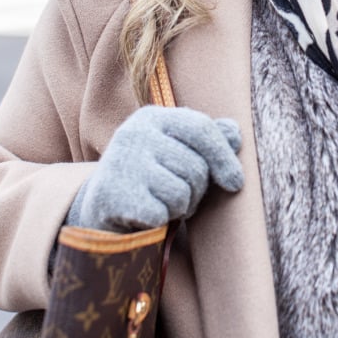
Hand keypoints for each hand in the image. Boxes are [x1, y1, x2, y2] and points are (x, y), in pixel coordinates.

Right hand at [75, 106, 243, 231]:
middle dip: (196, 190)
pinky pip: (162, 214)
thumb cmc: (149, 177)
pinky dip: (160, 221)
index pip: (200, 129)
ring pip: (182, 193)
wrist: (101, 208)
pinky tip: (145, 214)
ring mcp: (122, 163)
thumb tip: (235, 132)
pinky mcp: (115, 195)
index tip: (236, 182)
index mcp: (152, 117)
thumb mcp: (176, 151)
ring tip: (161, 202)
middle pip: (195, 167)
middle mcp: (134, 133)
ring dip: (179, 207)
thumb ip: (206, 139)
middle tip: (178, 194)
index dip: (224, 157)